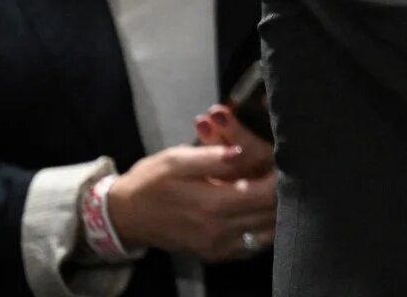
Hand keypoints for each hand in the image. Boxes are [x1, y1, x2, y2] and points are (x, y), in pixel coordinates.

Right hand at [110, 108, 277, 261]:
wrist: (123, 217)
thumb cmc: (150, 182)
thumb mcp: (175, 160)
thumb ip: (211, 157)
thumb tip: (241, 151)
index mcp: (212, 204)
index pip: (265, 194)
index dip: (280, 176)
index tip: (282, 160)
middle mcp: (219, 230)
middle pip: (271, 214)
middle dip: (282, 193)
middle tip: (282, 173)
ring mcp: (218, 247)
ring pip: (267, 233)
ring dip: (276, 212)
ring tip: (273, 191)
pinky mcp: (215, 255)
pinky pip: (252, 246)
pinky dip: (264, 229)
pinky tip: (261, 211)